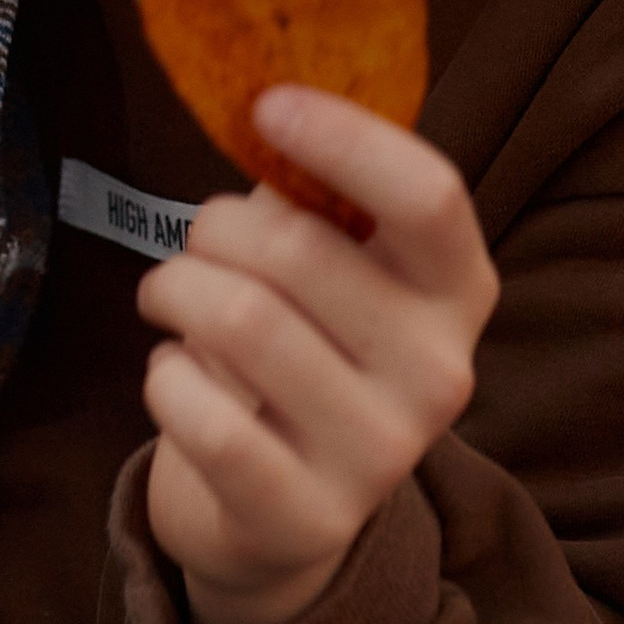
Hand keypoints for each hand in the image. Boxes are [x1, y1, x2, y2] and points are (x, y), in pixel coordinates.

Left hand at [133, 87, 495, 623]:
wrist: (289, 517)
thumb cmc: (305, 348)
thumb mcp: (337, 271)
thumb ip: (314, 199)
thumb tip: (262, 108)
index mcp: (460, 291)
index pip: (426, 194)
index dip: (342, 138)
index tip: (265, 107)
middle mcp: (441, 373)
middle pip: (298, 249)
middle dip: (211, 229)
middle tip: (192, 247)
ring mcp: (380, 453)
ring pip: (239, 321)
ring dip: (173, 292)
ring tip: (169, 300)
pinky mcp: (305, 517)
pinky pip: (200, 413)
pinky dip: (163, 378)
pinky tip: (176, 376)